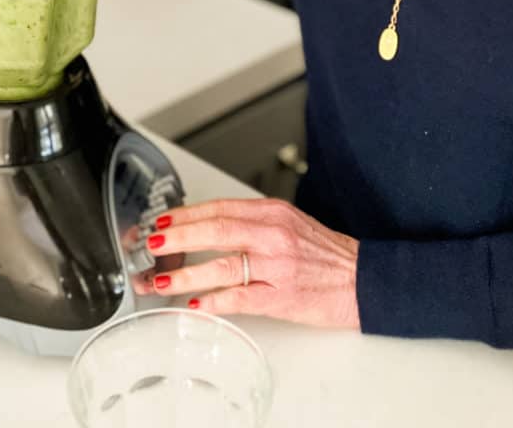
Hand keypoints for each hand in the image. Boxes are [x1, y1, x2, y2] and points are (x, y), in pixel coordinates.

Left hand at [138, 198, 360, 328]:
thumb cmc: (324, 254)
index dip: (187, 214)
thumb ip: (251, 222)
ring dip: (186, 273)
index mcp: (272, 213)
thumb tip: (206, 226)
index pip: (220, 207)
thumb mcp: (288, 223)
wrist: (360, 279)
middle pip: (216, 230)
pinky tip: (195, 305)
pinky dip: (214, 301)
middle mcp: (273, 235)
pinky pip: (240, 298)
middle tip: (151, 243)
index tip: (162, 221)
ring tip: (161, 279)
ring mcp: (277, 267)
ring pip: (222, 265)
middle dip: (178, 237)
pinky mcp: (281, 297)